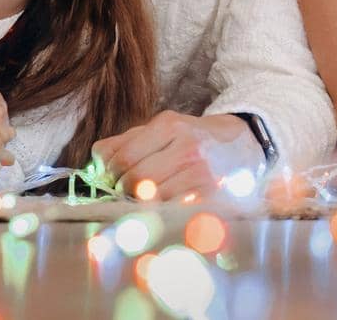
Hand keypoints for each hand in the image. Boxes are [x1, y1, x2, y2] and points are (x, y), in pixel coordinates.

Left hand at [92, 112, 263, 200]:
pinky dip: (162, 212)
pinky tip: (165, 205)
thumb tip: (94, 165)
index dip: (109, 173)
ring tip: (148, 197)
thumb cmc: (193, 139)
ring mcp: (201, 172)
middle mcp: (187, 146)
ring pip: (150, 198)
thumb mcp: (163, 129)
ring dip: (142, 203)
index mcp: (170, 125)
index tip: (111, 178)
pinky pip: (171, 211)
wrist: (243, 145)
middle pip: (134, 180)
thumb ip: (125, 142)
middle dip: (124, 189)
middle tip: (128, 190)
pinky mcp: (211, 196)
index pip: (122, 157)